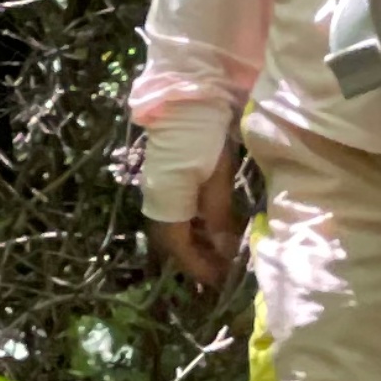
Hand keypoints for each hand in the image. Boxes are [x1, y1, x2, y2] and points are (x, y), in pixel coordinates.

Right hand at [144, 150, 245, 297]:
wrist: (187, 100)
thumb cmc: (204, 136)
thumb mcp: (217, 178)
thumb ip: (217, 215)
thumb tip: (223, 251)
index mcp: (166, 201)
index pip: (178, 246)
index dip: (198, 266)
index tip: (219, 280)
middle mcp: (157, 199)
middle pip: (173, 240)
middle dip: (196, 258)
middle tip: (222, 271)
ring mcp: (160, 189)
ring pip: (176, 227)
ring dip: (197, 243)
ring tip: (222, 253)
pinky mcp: (167, 180)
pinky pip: (178, 212)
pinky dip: (196, 226)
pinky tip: (213, 228)